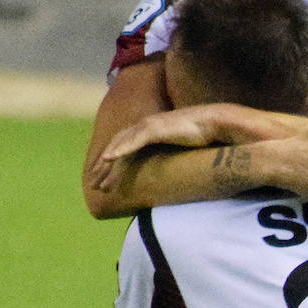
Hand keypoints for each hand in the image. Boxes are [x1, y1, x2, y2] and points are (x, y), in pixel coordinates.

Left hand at [85, 107, 215, 192]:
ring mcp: (149, 125)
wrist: (214, 123)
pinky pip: (133, 141)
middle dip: (102, 166)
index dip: (111, 162)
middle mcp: (145, 126)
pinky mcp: (155, 128)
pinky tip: (108, 159)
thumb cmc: (202, 137)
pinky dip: (119, 149)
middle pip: (117, 146)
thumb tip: (169, 174)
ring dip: (107, 162)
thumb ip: (169, 158)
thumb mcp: (180, 150)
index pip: (124, 146)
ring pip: (121, 144)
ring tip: (97, 178)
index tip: (103, 178)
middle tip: (93, 184)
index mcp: (149, 130)